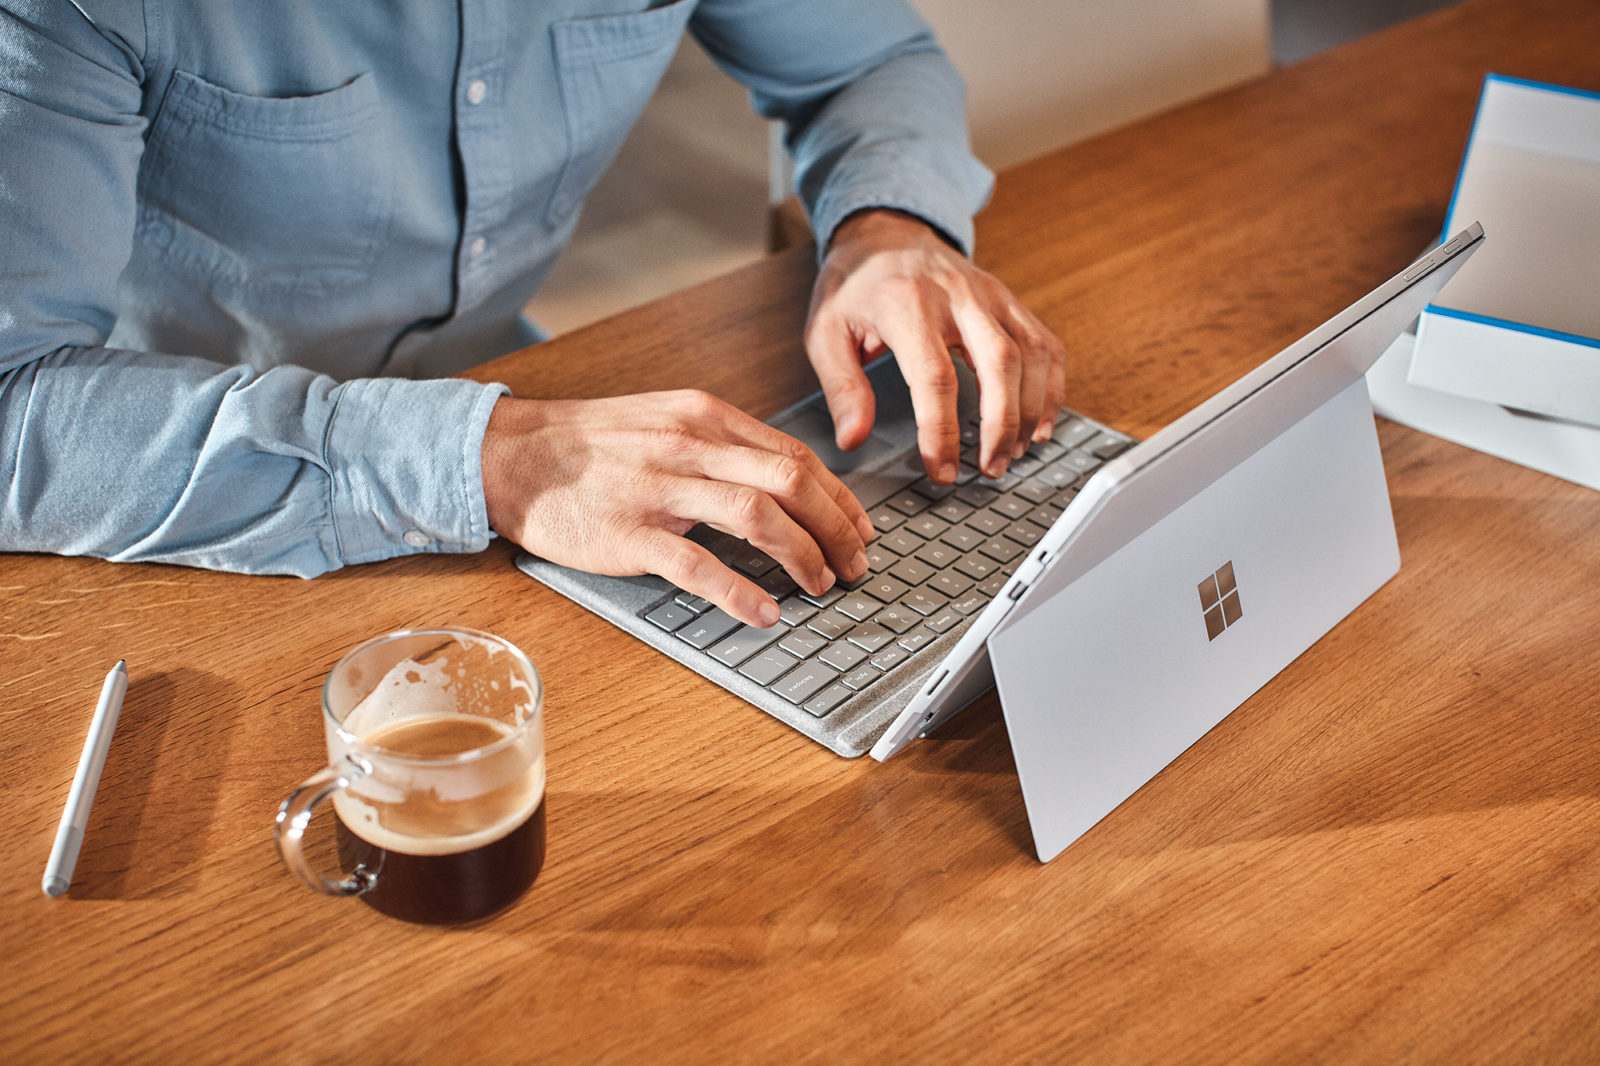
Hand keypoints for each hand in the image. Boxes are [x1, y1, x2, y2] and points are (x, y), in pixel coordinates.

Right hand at [481, 391, 873, 627]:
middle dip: (836, 527)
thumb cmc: (590, 444)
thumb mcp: (664, 421)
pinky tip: (764, 611)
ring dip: (802, 554)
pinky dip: (739, 590)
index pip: (794, 455)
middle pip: (791, 481)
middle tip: (857, 564)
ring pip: (757, 515)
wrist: (511, 454)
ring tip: (821, 585)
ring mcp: (660, 488)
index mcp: (704, 418)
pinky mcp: (629, 532)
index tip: (860, 528)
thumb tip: (780, 480)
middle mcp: (690, 445)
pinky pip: (697, 563)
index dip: (838, 497)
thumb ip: (720, 445)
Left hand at [804, 209, 1066, 481]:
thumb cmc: (854, 287)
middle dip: (1002, 425)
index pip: (935, 378)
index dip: (942, 432)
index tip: (942, 470)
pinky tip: (1041, 424)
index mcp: (907, 305)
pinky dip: (1052, 387)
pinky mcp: (1010, 300)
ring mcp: (991, 295)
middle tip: (991, 470)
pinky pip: (1046, 344)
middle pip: (999, 364)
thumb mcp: (825, 332)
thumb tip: (852, 439)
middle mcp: (957, 296)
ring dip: (1031, 411)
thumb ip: (842, 388)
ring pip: (1031, 354)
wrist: (884, 232)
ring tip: (1013, 454)